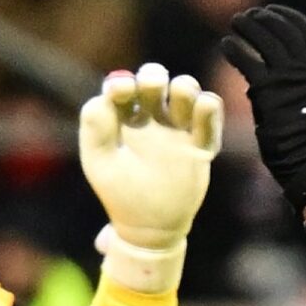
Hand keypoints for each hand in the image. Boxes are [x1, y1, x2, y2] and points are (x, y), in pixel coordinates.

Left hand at [78, 62, 221, 288]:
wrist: (151, 229)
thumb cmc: (121, 194)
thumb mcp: (100, 164)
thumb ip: (96, 130)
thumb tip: (102, 98)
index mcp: (121, 119)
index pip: (121, 88)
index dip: (121, 82)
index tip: (120, 90)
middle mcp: (150, 117)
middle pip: (154, 80)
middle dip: (153, 76)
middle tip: (152, 87)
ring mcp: (177, 128)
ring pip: (185, 90)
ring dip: (184, 87)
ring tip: (181, 97)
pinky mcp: (200, 143)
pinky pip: (210, 115)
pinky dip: (209, 107)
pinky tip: (203, 109)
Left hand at [219, 4, 305, 212]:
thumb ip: (302, 82)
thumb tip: (274, 68)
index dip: (288, 17)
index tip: (272, 12)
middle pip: (284, 30)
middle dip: (265, 18)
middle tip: (248, 16)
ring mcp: (289, 78)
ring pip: (265, 40)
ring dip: (248, 27)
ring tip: (235, 23)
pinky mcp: (268, 90)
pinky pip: (247, 61)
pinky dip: (235, 49)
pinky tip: (226, 45)